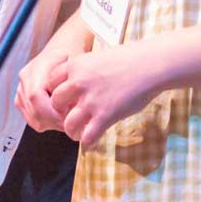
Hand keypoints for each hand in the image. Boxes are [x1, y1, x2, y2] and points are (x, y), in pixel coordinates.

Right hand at [16, 23, 90, 132]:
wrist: (62, 49)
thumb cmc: (72, 57)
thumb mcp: (75, 67)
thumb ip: (71, 87)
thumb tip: (71, 111)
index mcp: (36, 68)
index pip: (36, 96)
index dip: (51, 112)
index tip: (67, 117)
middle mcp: (25, 79)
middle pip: (34, 110)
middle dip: (54, 121)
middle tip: (70, 122)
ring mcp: (21, 90)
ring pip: (33, 118)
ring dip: (51, 124)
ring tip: (66, 119)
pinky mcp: (21, 100)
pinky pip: (32, 120)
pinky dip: (46, 123)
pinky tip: (58, 117)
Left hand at [49, 42, 166, 142]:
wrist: (150, 65)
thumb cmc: (128, 59)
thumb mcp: (98, 58)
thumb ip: (84, 71)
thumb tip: (77, 82)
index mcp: (75, 66)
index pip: (50, 82)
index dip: (55, 92)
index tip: (62, 99)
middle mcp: (78, 83)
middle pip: (55, 104)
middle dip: (59, 113)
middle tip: (68, 117)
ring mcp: (91, 101)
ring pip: (68, 124)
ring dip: (71, 131)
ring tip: (77, 134)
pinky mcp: (105, 116)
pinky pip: (87, 136)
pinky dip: (87, 143)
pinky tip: (90, 143)